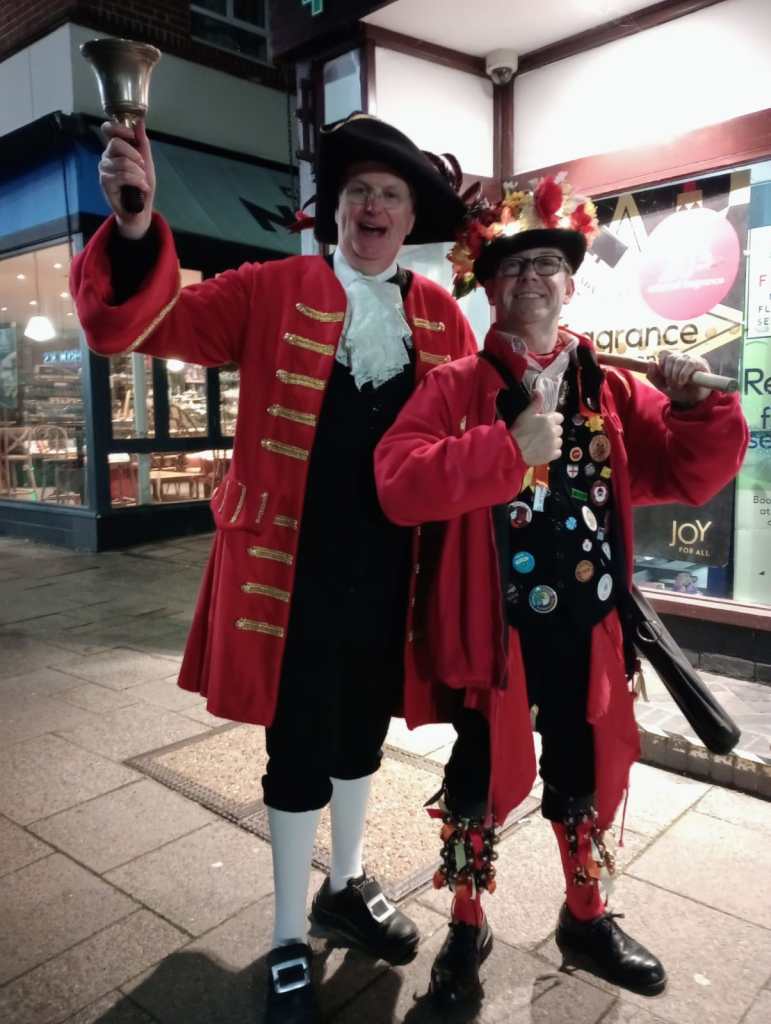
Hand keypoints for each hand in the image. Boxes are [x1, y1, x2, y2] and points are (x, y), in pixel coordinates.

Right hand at [98, 120, 155, 238]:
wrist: (140, 210)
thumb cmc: (142, 187)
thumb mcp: (147, 163)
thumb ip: (142, 143)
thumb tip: (139, 122)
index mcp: (116, 150)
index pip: (108, 129)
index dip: (118, 128)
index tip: (131, 135)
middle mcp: (107, 157)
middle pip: (115, 143)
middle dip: (134, 155)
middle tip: (142, 166)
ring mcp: (104, 170)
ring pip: (121, 162)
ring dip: (138, 173)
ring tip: (143, 182)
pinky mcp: (105, 183)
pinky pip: (122, 175)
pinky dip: (136, 181)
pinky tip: (141, 187)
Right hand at [510, 390, 562, 465]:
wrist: (513, 450)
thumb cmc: (518, 431)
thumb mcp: (526, 414)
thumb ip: (536, 403)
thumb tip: (538, 392)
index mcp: (548, 420)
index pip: (559, 417)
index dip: (552, 419)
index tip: (545, 422)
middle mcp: (553, 431)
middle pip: (559, 429)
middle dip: (552, 430)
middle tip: (541, 432)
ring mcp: (553, 444)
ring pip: (558, 440)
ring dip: (552, 441)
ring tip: (541, 441)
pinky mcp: (551, 455)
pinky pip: (557, 452)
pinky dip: (552, 451)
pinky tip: (543, 449)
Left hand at [647, 351, 710, 405]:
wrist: (695, 398)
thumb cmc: (679, 390)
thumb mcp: (663, 386)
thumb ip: (653, 376)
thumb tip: (651, 361)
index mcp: (672, 360)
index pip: (663, 353)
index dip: (661, 364)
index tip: (664, 375)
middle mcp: (681, 356)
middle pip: (669, 358)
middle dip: (668, 374)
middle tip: (672, 385)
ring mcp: (691, 358)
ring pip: (678, 361)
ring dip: (675, 376)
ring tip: (678, 385)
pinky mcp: (700, 363)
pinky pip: (689, 364)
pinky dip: (683, 374)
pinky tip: (683, 382)